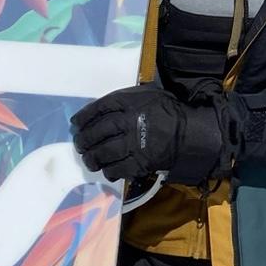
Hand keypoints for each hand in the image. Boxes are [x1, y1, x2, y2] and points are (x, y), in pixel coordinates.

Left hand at [70, 83, 228, 184]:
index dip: (83, 117)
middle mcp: (128, 122)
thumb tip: (102, 108)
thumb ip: (126, 99)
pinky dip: (108, 170)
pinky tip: (107, 169)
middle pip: (96, 132)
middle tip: (80, 145)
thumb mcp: (148, 95)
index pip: (98, 108)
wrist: (190, 133)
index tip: (75, 124)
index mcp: (129, 102)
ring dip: (92, 158)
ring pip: (102, 153)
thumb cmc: (168, 111)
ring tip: (90, 160)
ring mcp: (133, 144)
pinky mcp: (140, 163)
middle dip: (83, 140)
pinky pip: (116, 169)